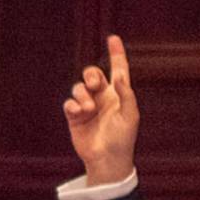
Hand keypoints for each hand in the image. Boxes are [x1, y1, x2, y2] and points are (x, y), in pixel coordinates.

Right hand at [62, 34, 138, 184]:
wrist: (107, 161)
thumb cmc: (123, 140)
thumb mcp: (130, 116)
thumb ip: (126, 94)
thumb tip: (119, 75)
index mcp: (118, 95)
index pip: (117, 70)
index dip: (116, 54)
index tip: (113, 38)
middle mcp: (102, 98)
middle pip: (92, 74)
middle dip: (91, 74)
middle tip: (95, 84)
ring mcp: (87, 107)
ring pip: (79, 88)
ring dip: (82, 94)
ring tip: (88, 109)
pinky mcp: (75, 117)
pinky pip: (69, 103)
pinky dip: (72, 105)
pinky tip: (78, 112)